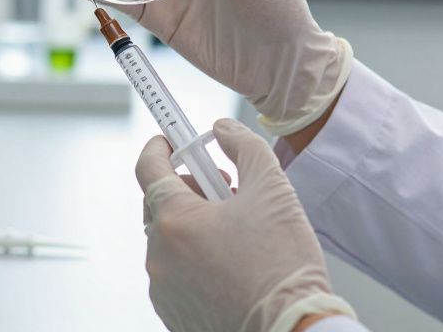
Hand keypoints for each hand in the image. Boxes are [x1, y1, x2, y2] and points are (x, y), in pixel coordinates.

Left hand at [136, 118, 355, 331]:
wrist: (294, 329)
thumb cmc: (283, 268)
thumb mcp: (273, 189)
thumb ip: (245, 147)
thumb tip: (224, 131)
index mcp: (175, 221)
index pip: (148, 168)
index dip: (160, 146)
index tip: (170, 139)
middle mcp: (159, 256)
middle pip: (160, 204)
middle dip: (188, 189)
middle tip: (223, 190)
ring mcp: (164, 289)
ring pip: (170, 240)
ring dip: (194, 227)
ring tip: (236, 233)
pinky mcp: (175, 314)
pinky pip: (176, 274)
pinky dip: (195, 261)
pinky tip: (230, 264)